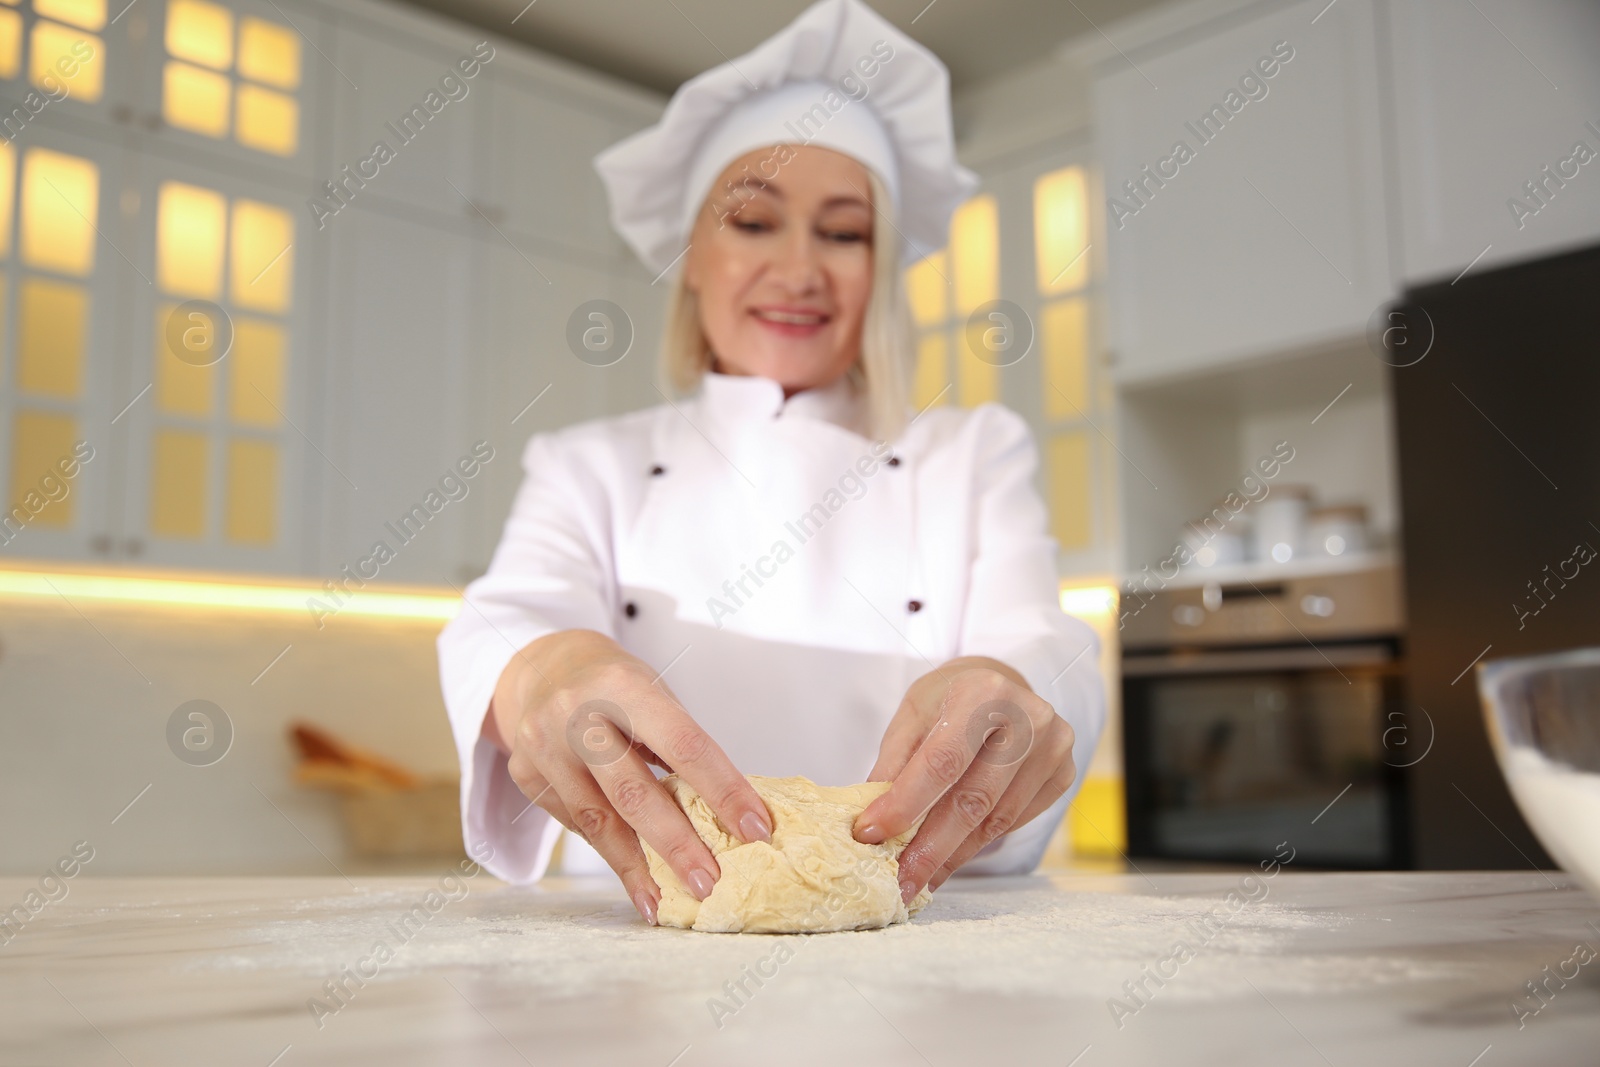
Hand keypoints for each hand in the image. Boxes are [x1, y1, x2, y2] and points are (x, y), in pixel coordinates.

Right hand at [486, 629, 771, 924]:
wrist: (543, 668)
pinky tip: (635, 878)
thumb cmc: (616, 686)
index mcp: (624, 685)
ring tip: (666, 900)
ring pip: (597, 820)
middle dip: (676, 845)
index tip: (756, 830)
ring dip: (637, 867)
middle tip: (710, 883)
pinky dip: (610, 853)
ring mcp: (544, 746)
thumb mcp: (653, 695)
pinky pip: (574, 823)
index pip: (684, 744)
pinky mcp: (525, 773)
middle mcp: (577, 714)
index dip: (724, 790)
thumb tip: (727, 816)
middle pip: (633, 792)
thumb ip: (680, 747)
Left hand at [852, 659, 1075, 901]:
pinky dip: (975, 845)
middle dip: (929, 848)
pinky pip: (1012, 823)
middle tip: (898, 881)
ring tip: (918, 878)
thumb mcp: (914, 714)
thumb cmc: (952, 699)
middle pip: (972, 800)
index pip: (942, 760)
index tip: (871, 835)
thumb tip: (871, 823)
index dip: (906, 803)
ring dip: (951, 856)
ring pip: (994, 821)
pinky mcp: (1064, 776)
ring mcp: (1053, 749)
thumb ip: (894, 763)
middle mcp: (1029, 719)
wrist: (1004, 689)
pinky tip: (948, 858)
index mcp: (984, 692)